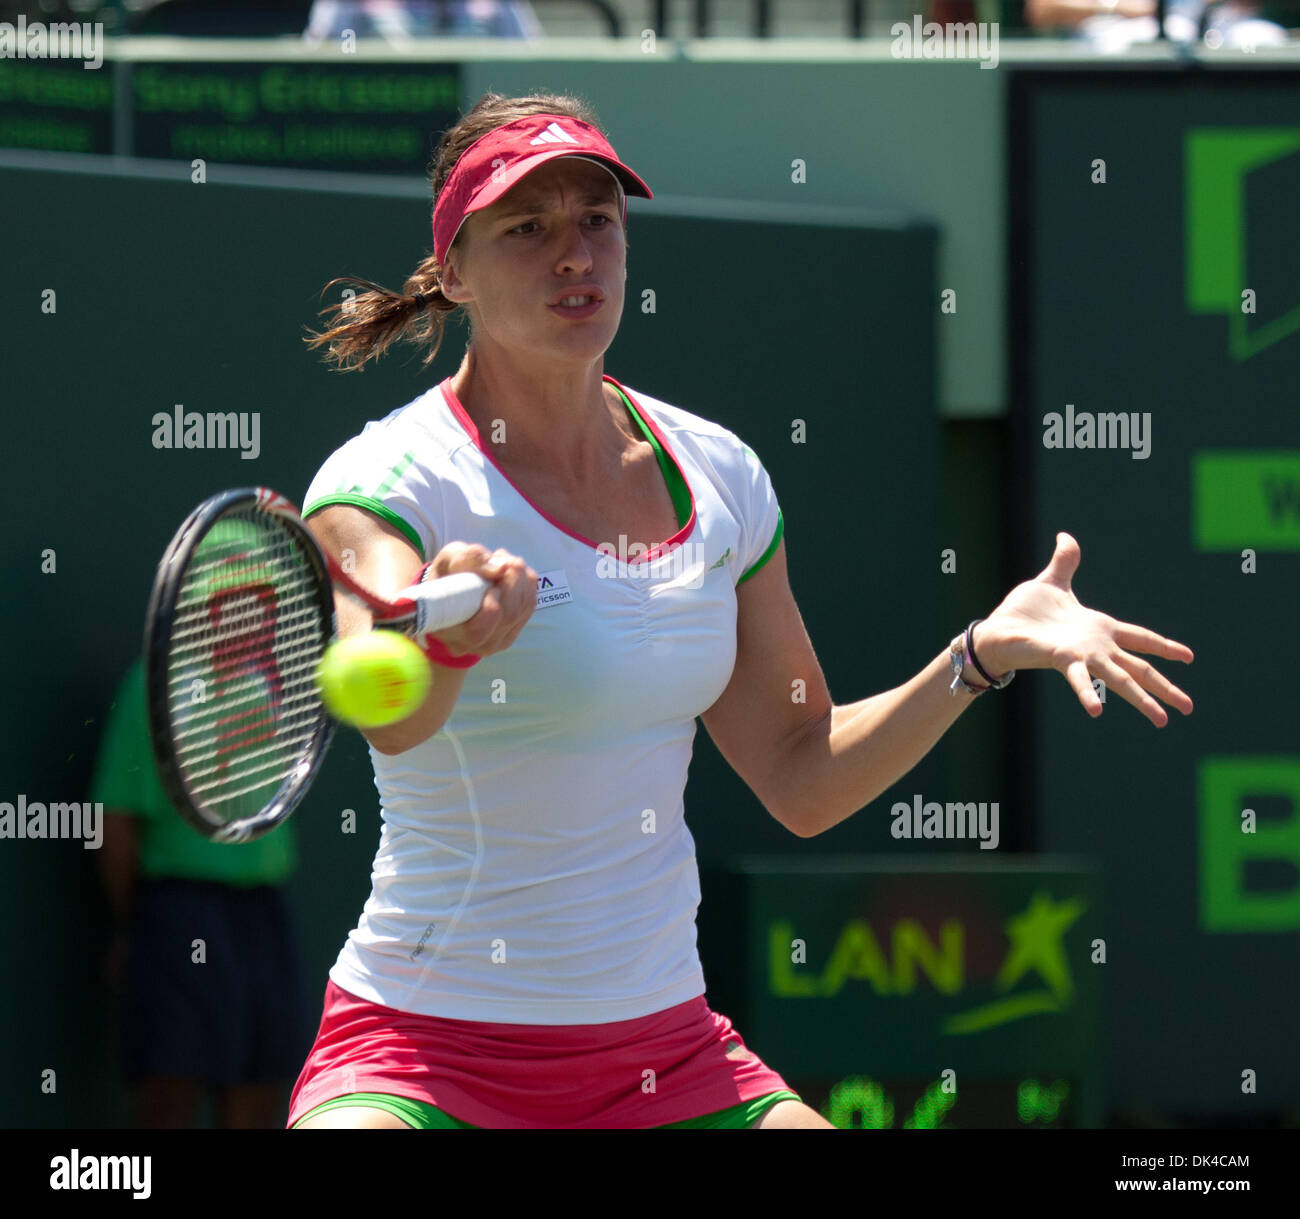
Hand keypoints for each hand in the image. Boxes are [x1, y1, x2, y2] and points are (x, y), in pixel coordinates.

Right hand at [420, 542, 536, 658]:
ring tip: (503, 561)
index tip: (489, 580)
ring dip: (519, 576)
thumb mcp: (448, 559)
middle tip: (499, 557)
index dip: (490, 606)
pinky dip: (526, 581)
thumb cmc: (446, 575)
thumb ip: (469, 559)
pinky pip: (530, 603)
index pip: (478, 632)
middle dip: (511, 579)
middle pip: (509, 615)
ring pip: (524, 607)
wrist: (451, 590)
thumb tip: (502, 568)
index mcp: (452, 634)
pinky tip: (511, 571)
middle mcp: (477, 644)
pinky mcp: (515, 630)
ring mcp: (500, 641)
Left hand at [975, 532, 1193, 726]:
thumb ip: (1065, 562)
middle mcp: (1097, 647)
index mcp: (1100, 629)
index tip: (1190, 658)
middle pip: (1140, 667)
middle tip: (1189, 707)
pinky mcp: (1062, 659)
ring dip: (1142, 700)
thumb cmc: (1023, 612)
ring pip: (1121, 679)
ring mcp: (1083, 656)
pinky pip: (1079, 678)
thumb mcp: (1051, 582)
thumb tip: (1065, 536)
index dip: (1165, 647)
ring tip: (1163, 721)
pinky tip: (1097, 710)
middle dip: (1165, 687)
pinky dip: (1088, 693)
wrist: (996, 629)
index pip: (1141, 638)